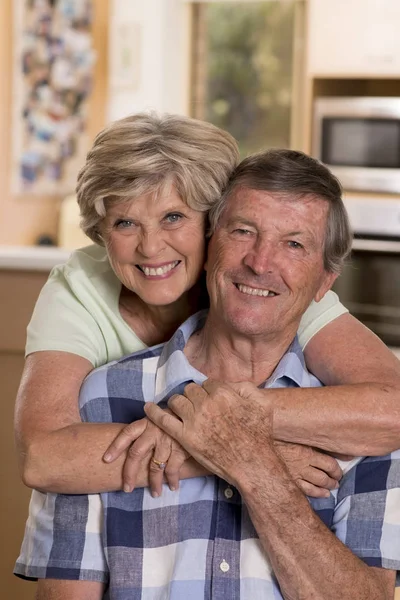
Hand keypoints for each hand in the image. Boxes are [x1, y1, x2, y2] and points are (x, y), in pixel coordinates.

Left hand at [103, 415, 189, 495]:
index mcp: (146, 422)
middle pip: (136, 453)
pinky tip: (173, 486)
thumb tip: (131, 446)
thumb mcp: (158, 418)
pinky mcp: (181, 448)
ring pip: (155, 466)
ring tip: (155, 494)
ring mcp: (167, 440)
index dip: (115, 446)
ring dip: (154, 482)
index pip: (127, 433)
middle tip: (126, 489)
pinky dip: (173, 480)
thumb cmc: (174, 417)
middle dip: (129, 473)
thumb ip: (146, 429)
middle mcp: (154, 431)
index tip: (106, 460)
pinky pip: (173, 469)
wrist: (198, 413)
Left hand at [144, 380, 273, 485]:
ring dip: (179, 404)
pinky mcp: (184, 437)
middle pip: (190, 391)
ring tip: (182, 410)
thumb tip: (231, 384)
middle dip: (193, 397)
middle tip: (198, 407)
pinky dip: (154, 412)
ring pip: (177, 401)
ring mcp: (193, 420)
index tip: (209, 399)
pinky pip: (164, 419)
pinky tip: (148, 407)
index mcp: (223, 393)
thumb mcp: (261, 404)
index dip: (208, 391)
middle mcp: (206, 403)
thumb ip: (246, 388)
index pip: (207, 384)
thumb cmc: (259, 434)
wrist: (252, 463)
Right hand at [274, 441, 341, 497]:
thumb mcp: (297, 436)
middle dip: (333, 480)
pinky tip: (323, 494)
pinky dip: (317, 494)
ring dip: (327, 487)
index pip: (329, 464)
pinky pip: (305, 491)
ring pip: (316, 486)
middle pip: (324, 477)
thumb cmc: (278, 438)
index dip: (337, 470)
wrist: (257, 447)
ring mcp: (295, 476)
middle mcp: (303, 466)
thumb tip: (337, 448)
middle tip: (337, 480)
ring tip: (332, 487)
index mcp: (307, 452)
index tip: (338, 471)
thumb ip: (314, 441)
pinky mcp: (288, 481)